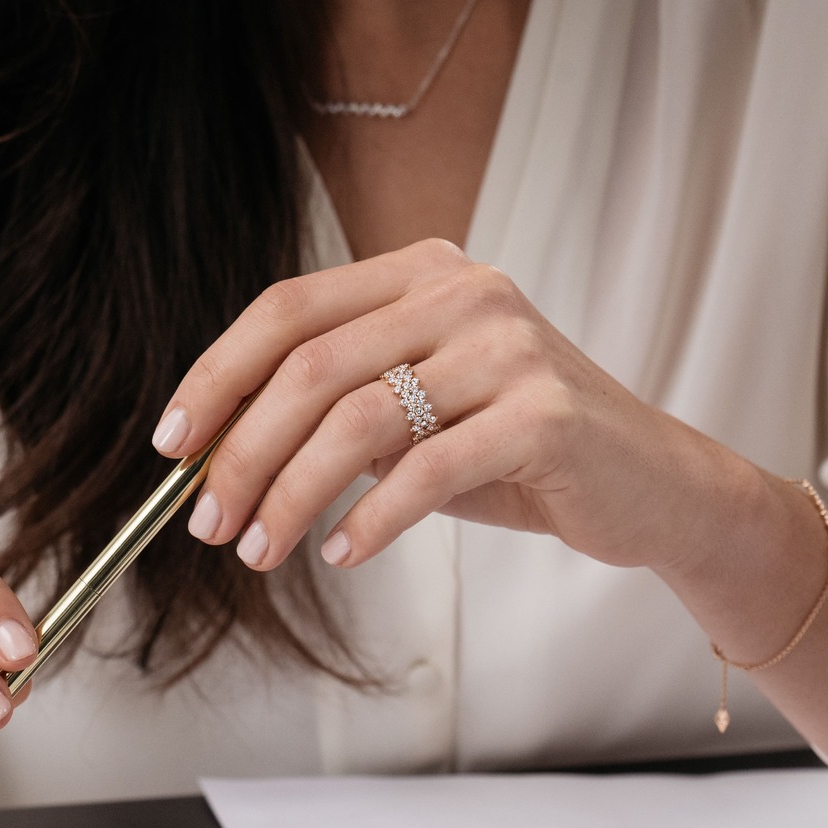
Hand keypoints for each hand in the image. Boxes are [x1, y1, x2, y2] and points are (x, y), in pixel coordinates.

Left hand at [154, 239, 749, 579]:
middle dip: (242, 451)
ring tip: (261, 550)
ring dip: (292, 494)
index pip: (289, 309)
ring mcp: (510, 348)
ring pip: (357, 419)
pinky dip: (371, 519)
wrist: (655, 489)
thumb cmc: (521, 454)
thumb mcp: (418, 417)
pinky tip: (342, 554)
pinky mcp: (546, 415)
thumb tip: (220, 457)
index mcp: (422, 274)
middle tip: (208, 521)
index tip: (172, 445)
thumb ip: (336, 413)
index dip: (217, 376)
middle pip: (311, 366)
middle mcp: (465, 292)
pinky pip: (427, 469)